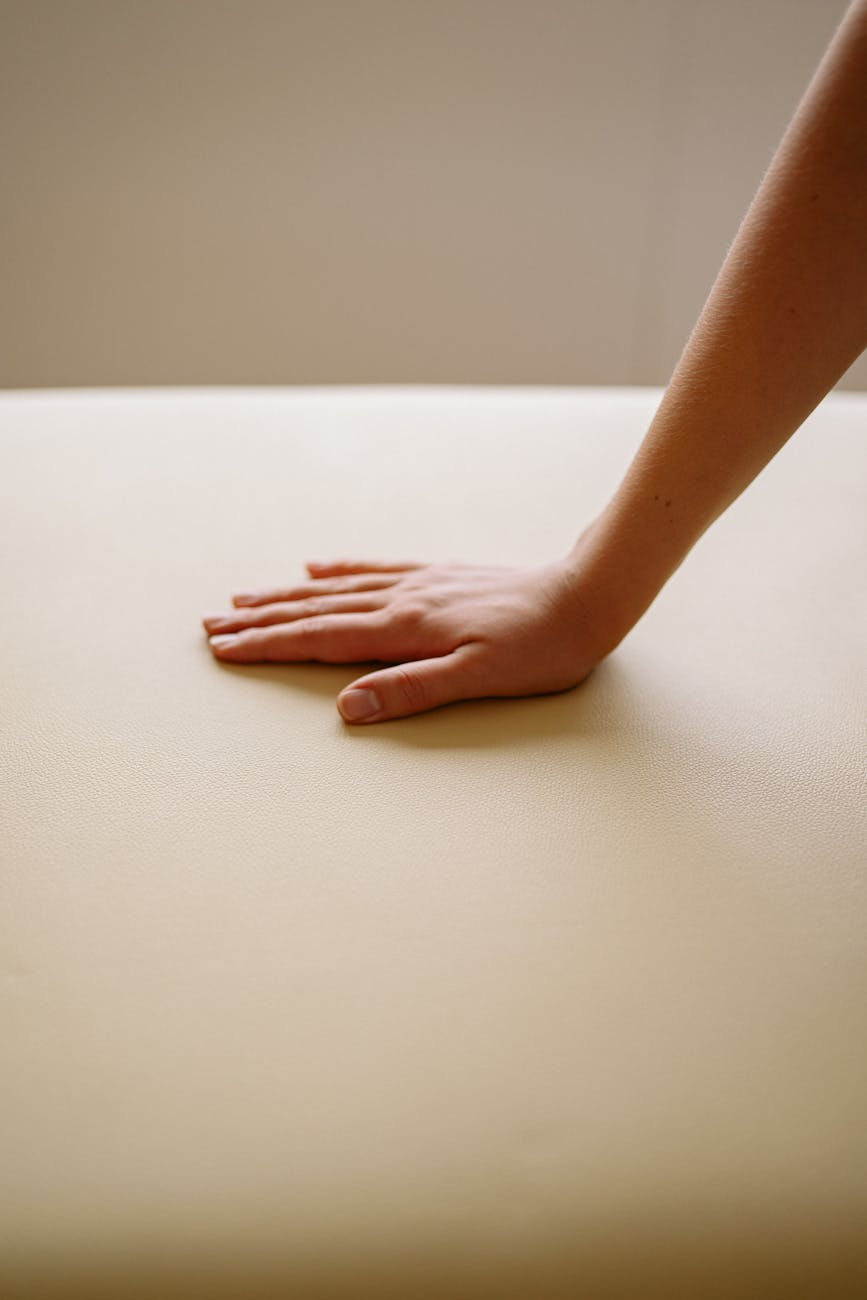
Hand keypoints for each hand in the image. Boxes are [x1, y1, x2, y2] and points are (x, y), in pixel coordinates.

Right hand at [202, 555, 601, 723]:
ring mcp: (419, 582)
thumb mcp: (478, 679)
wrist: (584, 596)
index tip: (223, 649)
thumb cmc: (539, 648)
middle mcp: (403, 599)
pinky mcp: (438, 575)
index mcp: (406, 628)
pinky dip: (338, 568)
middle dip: (260, 619)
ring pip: (336, 587)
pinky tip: (316, 567)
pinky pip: (374, 567)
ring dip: (286, 595)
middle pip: (316, 609)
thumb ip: (410, 690)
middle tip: (211, 623)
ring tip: (244, 596)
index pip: (321, 639)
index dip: (268, 646)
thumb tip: (347, 707)